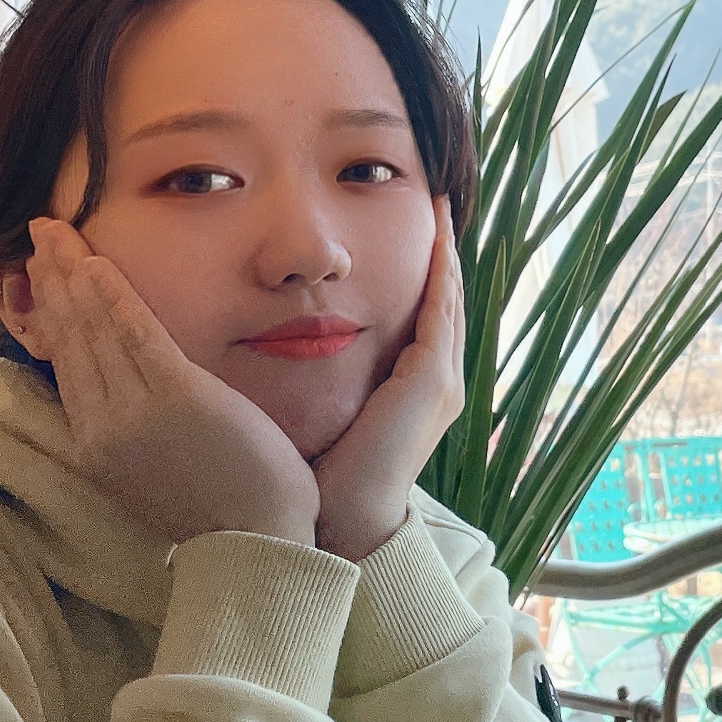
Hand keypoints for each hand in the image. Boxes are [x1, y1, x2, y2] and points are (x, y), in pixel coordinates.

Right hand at [1, 218, 319, 547]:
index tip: (44, 269)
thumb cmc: (223, 509)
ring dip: (76, 273)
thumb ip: (131, 428)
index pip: (65, 360)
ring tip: (60, 232)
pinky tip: (98, 263)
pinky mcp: (177, 399)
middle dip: (55, 277)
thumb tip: (123, 385)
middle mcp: (103, 428)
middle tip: (43, 229)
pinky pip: (137, 336)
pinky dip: (115, 296)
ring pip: (96, 329)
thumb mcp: (155, 470)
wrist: (259, 545)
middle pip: (71, 336)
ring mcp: (136, 414)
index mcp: (95, 445)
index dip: (53, 308)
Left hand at [313, 201, 465, 560]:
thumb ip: (315, 378)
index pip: (422, 315)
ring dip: (444, 252)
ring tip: (437, 207)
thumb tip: (273, 344)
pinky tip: (434, 238)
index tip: (405, 229)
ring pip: (448, 298)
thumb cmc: (321, 476)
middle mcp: (437, 381)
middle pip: (443, 300)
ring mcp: (439, 381)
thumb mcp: (321, 411)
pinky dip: (440, 273)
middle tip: (432, 200)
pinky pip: (440, 311)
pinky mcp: (431, 380)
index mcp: (414, 388)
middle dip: (439, 252)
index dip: (419, 272)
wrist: (342, 521)